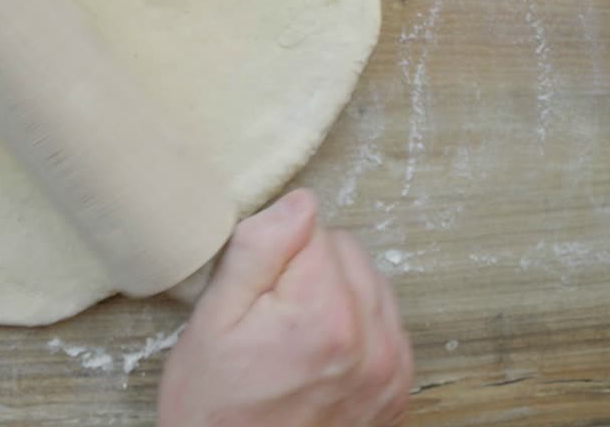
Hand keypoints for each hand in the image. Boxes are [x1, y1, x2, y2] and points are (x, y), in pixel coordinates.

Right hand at [158, 190, 412, 426]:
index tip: (254, 288)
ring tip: (292, 333)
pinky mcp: (397, 388)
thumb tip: (298, 203)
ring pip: (370, 282)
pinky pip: (385, 322)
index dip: (274, 251)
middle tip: (266, 313)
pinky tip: (318, 350)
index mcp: (324, 315)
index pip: (312, 228)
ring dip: (335, 293)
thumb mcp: (212, 321)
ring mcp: (391, 369)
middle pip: (346, 251)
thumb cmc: (215, 410)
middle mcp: (372, 341)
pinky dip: (355, 324)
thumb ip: (258, 252)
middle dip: (307, 268)